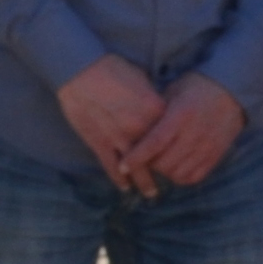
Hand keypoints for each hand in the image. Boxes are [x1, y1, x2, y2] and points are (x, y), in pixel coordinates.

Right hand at [58, 55, 168, 191]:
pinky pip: (111, 166)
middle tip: (171, 178)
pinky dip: (118, 179)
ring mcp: (119, 137)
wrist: (81, 70)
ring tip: (152, 194)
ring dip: (145, 182)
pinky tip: (125, 188)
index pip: (172, 134)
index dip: (176, 144)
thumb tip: (162, 111)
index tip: (181, 153)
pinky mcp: (98, 142)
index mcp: (155, 110)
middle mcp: (140, 127)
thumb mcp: (143, 81)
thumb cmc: (114, 69)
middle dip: (164, 168)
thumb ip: (154, 100)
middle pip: (157, 154)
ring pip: (136, 167)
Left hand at [120, 73, 245, 191]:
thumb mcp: (173, 91)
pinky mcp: (217, 154)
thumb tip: (131, 130)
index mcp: (182, 114)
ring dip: (165, 171)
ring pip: (178, 173)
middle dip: (149, 164)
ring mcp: (209, 145)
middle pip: (165, 163)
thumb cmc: (196, 88)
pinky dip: (181, 176)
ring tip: (161, 161)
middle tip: (144, 157)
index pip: (155, 142)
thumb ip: (155, 111)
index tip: (122, 166)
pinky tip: (177, 165)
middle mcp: (196, 132)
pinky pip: (194, 176)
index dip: (137, 157)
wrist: (233, 89)